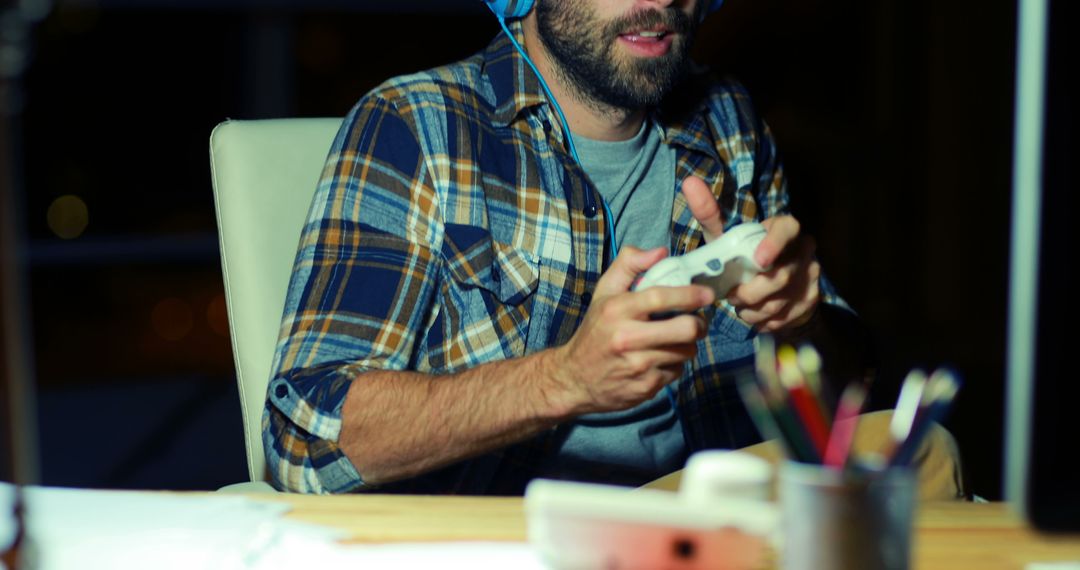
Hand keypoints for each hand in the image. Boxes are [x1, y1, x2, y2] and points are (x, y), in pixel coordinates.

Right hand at [552, 246, 713, 414]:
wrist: (574, 379)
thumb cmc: (595, 331)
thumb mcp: (603, 293)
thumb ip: (629, 265)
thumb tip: (660, 252)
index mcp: (617, 310)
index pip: (661, 297)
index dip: (690, 295)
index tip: (707, 294)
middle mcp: (626, 338)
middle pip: (684, 329)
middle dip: (699, 324)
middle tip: (696, 322)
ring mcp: (637, 365)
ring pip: (685, 351)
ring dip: (686, 345)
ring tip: (672, 341)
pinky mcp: (645, 387)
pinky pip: (677, 372)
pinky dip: (674, 364)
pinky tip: (659, 360)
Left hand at [681, 176, 820, 331]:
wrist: (769, 287)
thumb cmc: (741, 255)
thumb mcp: (723, 236)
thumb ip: (708, 213)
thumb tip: (689, 182)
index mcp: (784, 228)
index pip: (789, 228)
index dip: (776, 244)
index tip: (758, 261)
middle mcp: (803, 250)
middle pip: (781, 275)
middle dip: (750, 292)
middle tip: (731, 296)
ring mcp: (811, 276)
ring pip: (782, 301)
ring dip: (754, 310)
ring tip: (739, 306)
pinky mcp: (810, 300)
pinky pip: (785, 317)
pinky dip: (763, 321)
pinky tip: (753, 315)